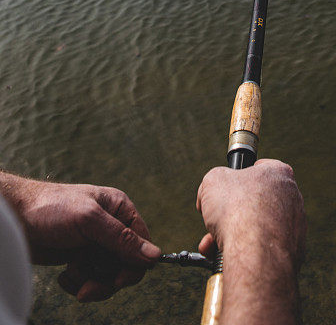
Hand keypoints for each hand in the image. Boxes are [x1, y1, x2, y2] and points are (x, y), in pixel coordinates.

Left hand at [0, 173, 160, 301]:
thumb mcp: (89, 221)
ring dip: (89, 279)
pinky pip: (90, 279)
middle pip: (125, 264)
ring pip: (108, 275)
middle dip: (105, 278)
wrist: (17, 219)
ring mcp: (96, 243)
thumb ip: (122, 239)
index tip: (117, 280)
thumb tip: (156, 256)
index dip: (134, 265)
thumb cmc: (52, 209)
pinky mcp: (81, 256)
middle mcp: (111, 226)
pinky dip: (77, 281)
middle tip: (86, 288)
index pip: (142, 244)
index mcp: (120, 209)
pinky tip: (64, 274)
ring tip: (70, 272)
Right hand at [196, 159, 305, 324]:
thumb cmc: (237, 209)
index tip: (226, 189)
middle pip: (256, 202)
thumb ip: (215, 180)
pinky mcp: (293, 252)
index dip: (237, 178)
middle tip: (215, 221)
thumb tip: (212, 194)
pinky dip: (247, 251)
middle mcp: (292, 198)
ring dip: (235, 235)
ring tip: (214, 243)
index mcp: (279, 173)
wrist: (255, 253)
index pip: (258, 168)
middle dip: (232, 213)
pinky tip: (227, 257)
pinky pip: (265, 249)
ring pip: (258, 228)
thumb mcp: (214, 179)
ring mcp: (295, 226)